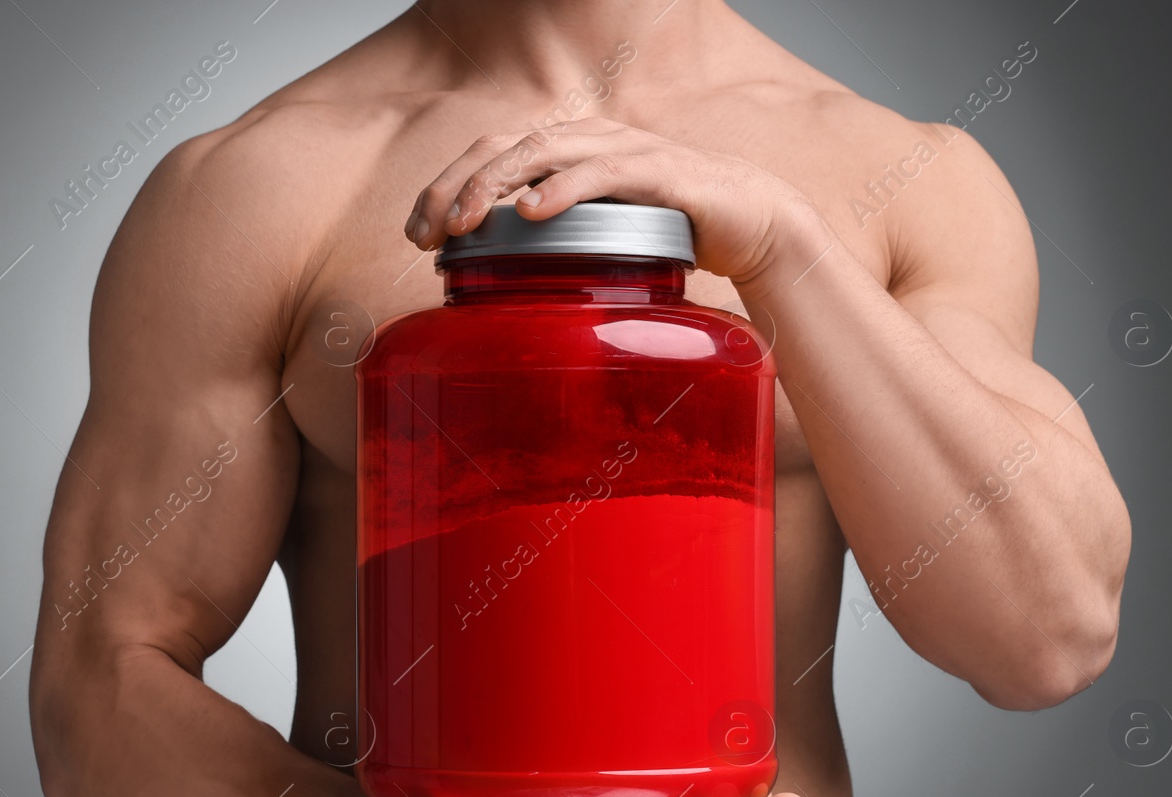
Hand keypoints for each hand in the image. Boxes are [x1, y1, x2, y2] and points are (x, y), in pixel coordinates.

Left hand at [403, 116, 821, 285]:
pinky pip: (601, 173)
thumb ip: (552, 245)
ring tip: (465, 221)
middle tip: (427, 230)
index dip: (447, 185)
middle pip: (503, 146)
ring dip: (495, 183)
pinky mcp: (659, 173)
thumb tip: (494, 283)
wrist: (753, 223)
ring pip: (541, 151)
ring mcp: (623, 150)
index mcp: (567, 151)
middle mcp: (588, 139)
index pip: (490, 152)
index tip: (418, 233)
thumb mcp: (598, 237)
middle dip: (457, 186)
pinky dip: (562, 189)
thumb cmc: (671, 231)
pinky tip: (531, 211)